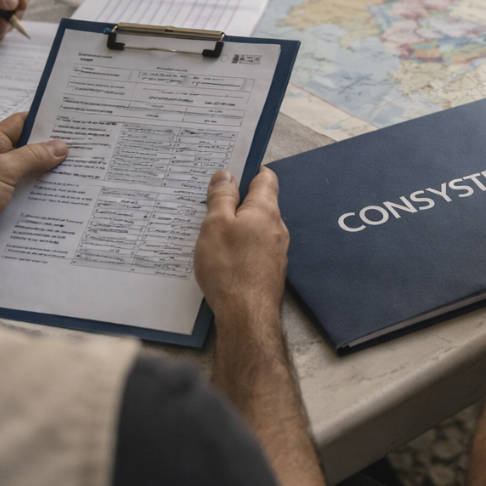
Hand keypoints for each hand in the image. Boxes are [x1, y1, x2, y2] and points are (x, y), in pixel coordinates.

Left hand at [0, 112, 67, 266]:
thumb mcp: (1, 169)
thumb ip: (31, 157)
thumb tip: (60, 146)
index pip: (19, 125)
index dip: (42, 122)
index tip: (69, 122)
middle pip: (28, 155)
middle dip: (52, 155)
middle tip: (83, 153)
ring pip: (29, 182)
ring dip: (48, 183)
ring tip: (80, 179)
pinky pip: (24, 205)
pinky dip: (40, 205)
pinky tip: (61, 205)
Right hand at [195, 168, 288, 321]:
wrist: (247, 316)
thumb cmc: (230, 268)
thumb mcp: (215, 225)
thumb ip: (221, 197)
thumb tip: (226, 175)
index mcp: (265, 209)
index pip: (264, 176)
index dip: (247, 169)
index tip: (227, 170)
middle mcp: (276, 227)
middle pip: (258, 201)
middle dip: (236, 198)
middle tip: (209, 201)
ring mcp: (275, 249)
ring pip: (254, 226)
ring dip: (235, 224)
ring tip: (210, 230)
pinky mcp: (269, 269)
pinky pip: (253, 247)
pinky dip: (238, 245)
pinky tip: (221, 255)